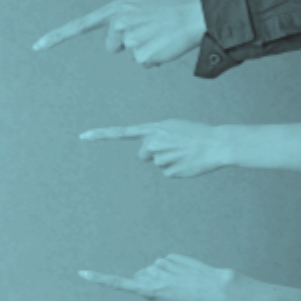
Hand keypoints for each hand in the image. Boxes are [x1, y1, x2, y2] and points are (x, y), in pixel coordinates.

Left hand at [33, 0, 206, 68]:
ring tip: (158, 32)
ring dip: (144, 48)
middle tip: (149, 27)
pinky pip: (144, 63)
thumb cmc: (166, 2)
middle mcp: (119, 24)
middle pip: (112, 46)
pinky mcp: (144, 55)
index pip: (79, 25)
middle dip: (128, 41)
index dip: (56, 37)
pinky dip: (155, 57)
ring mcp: (131, 40)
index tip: (36, 47)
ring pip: (130, 54)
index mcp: (114, 10)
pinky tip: (164, 43)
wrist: (195, 13)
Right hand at [79, 254, 250, 300]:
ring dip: (163, 276)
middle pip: (140, 277)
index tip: (82, 273)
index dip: (99, 279)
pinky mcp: (171, 256)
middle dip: (148, 283)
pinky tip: (185, 275)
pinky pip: (166, 263)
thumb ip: (154, 300)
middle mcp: (151, 275)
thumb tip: (146, 294)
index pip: (118, 283)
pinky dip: (172, 269)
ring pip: (154, 270)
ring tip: (181, 284)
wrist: (215, 288)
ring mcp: (161, 263)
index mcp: (148, 289)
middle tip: (168, 293)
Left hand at [80, 120, 232, 177]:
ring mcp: (161, 158)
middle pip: (143, 154)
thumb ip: (155, 135)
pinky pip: (167, 173)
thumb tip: (146, 153)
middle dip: (154, 153)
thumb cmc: (196, 134)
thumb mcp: (173, 127)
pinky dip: (176, 170)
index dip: (101, 135)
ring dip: (168, 160)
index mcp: (154, 129)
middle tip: (174, 147)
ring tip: (184, 153)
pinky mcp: (170, 172)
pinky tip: (187, 162)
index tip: (83, 136)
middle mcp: (154, 142)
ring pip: (156, 164)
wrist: (218, 143)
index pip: (121, 132)